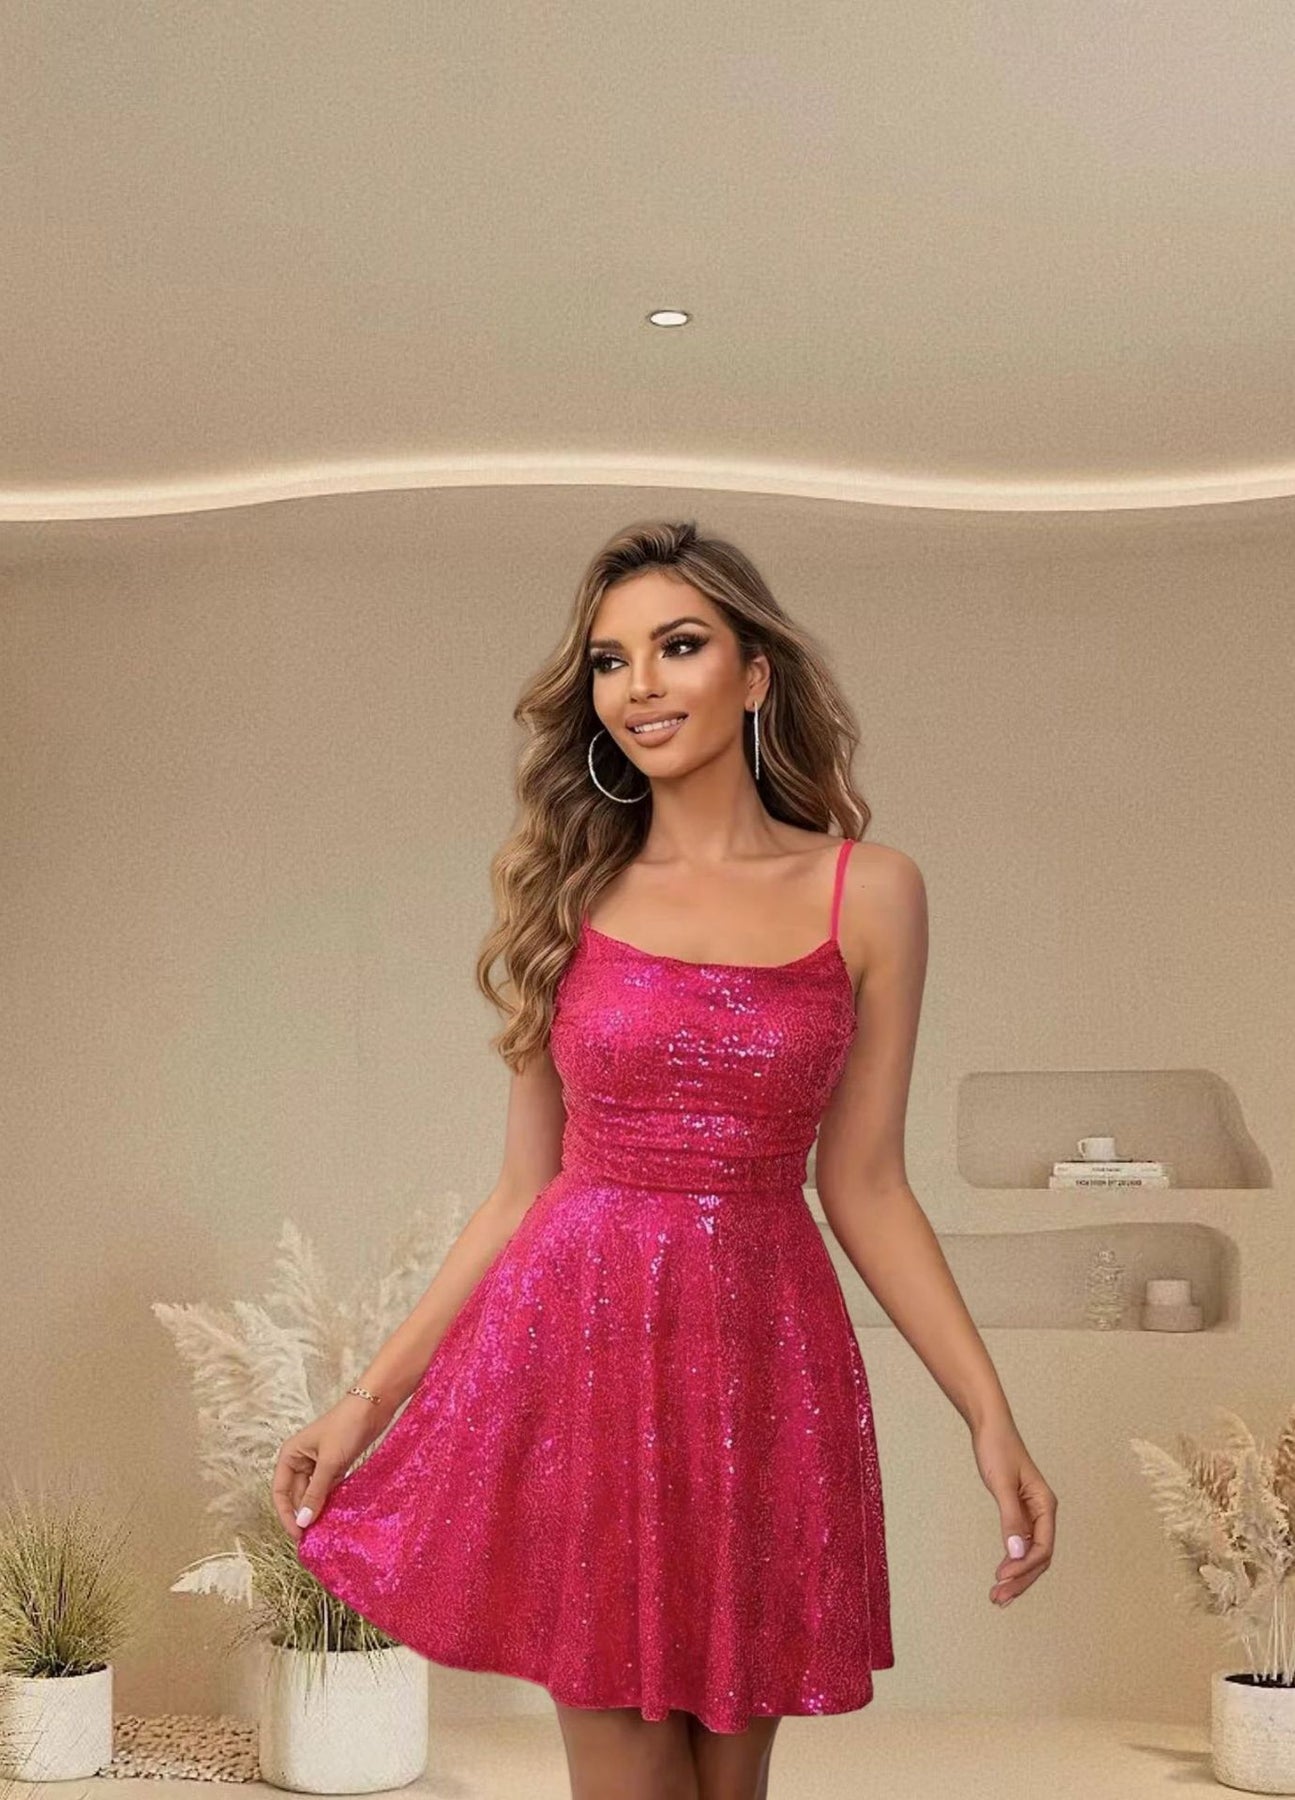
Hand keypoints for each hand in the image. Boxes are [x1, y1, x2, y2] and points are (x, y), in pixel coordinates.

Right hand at [271, 1396, 389, 1542]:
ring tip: (324, 1530)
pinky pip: (327, 1488)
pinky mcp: (335, 1464)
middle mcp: (300, 1460)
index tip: (298, 1534)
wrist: (373, 1405)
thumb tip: (303, 1521)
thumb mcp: (329, 1462)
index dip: (287, 1515)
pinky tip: (335, 1515)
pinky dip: (330, 1500)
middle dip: (303, 1514)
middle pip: (296, 1495)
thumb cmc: (347, 1426)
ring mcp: (318, 1463)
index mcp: (290, 1455)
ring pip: (312, 1493)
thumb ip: (315, 1492)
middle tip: (314, 1538)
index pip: (280, 1492)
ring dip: (317, 1509)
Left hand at [970, 1415, 1056, 1608]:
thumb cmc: (998, 1449)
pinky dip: (1011, 1562)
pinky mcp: (1019, 1513)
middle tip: (998, 1599)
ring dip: (1017, 1577)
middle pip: (1038, 1558)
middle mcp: (1043, 1513)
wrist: (990, 1427)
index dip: (1024, 1567)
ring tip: (997, 1597)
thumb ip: (1010, 1518)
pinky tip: (1002, 1575)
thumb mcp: (1001, 1484)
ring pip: (1030, 1555)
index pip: (1042, 1548)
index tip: (1002, 1577)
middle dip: (1021, 1580)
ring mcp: (1032, 1515)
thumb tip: (1015, 1554)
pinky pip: (1020, 1545)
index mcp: (1046, 1506)